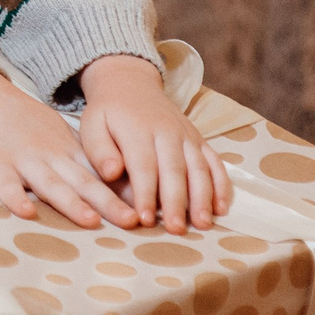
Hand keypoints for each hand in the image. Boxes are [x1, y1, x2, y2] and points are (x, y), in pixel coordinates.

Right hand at [0, 69, 136, 229]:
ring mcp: (22, 160)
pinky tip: (26, 212)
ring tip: (90, 221)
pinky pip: (6, 184)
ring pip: (50, 184)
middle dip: (108, 203)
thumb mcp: (57, 134)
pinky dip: (15, 198)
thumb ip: (80, 158)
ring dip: (71, 203)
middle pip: (82, 182)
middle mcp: (50, 156)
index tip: (147, 209)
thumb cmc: (21, 119)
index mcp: (66, 151)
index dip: (123, 192)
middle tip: (132, 221)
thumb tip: (117, 181)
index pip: (100, 174)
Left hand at [76, 54, 232, 233]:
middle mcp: (166, 132)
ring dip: (203, 197)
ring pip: (199, 167)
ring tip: (203, 224)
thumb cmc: (108, 115)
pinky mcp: (199, 140)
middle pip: (175, 170)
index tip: (145, 220)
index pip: (143, 166)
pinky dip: (221, 185)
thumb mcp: (92, 126)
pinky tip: (221, 208)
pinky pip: (215, 162)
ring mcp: (186, 135)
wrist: (130, 85)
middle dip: (177, 202)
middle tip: (177, 230)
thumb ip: (100, 151)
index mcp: (137, 130)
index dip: (146, 194)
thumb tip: (112, 173)